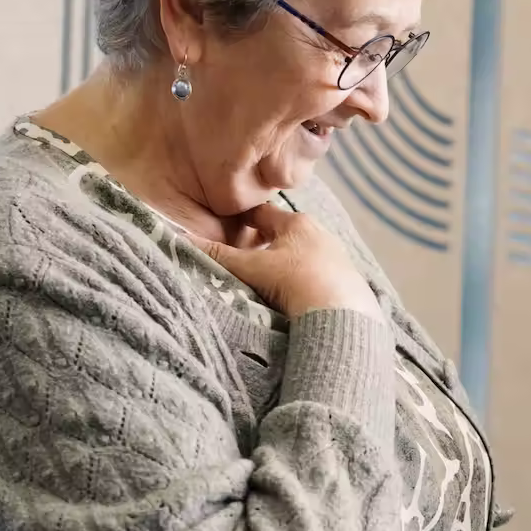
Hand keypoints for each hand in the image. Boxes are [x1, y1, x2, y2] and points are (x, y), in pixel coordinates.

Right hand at [189, 200, 380, 319]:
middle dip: (264, 246)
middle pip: (283, 235)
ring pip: (303, 255)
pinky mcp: (349, 280)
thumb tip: (181, 240)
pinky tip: (298, 297)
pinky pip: (320, 274)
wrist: (341, 316)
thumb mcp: (252, 268)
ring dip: (286, 265)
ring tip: (270, 284)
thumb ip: (219, 256)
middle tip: (245, 262)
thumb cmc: (296, 283)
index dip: (241, 221)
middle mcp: (321, 234)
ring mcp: (338, 257)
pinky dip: (305, 281)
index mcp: (297, 223)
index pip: (261, 214)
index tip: (226, 231)